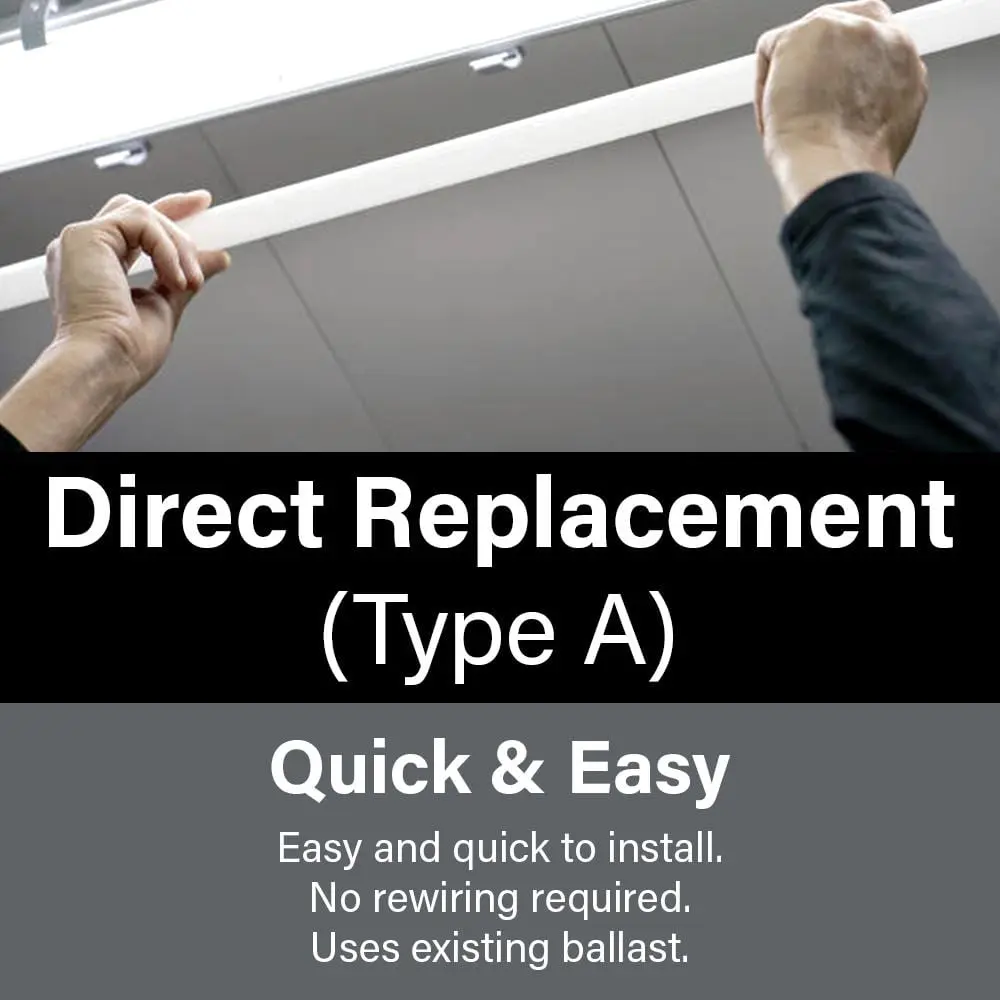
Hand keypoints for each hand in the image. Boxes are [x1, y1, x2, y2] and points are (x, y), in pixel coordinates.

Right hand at [0, 191, 229, 450]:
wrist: (106, 364)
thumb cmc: (125, 353)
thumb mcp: (167, 305)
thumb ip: (186, 276)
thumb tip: (217, 257)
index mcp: (96, 269)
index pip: (134, 230)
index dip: (168, 215)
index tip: (201, 207)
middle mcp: (83, 252)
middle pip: (134, 210)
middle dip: (175, 208)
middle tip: (207, 208)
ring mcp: (80, 242)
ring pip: (143, 215)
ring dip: (179, 246)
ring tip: (190, 281)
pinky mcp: (83, 235)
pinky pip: (140, 221)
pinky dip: (166, 248)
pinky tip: (174, 277)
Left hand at [754, 1, 928, 210]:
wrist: (837, 169)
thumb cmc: (851, 163)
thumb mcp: (885, 122)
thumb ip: (875, 94)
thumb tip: (848, 97)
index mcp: (904, 58)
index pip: (869, 43)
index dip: (839, 69)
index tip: (824, 95)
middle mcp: (883, 35)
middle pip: (837, 29)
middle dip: (814, 61)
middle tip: (798, 103)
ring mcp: (848, 28)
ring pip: (801, 42)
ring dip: (790, 81)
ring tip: (790, 120)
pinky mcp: (810, 30)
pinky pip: (769, 49)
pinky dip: (764, 87)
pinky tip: (773, 117)